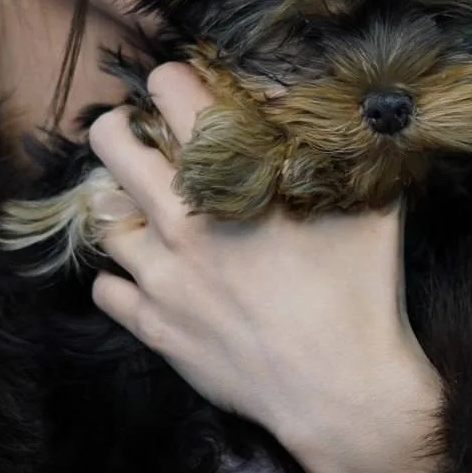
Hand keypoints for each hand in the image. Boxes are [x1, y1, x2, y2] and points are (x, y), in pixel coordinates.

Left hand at [89, 63, 442, 472]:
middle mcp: (181, 219)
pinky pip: (107, 288)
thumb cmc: (361, 290)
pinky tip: (150, 273)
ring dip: (122, 204)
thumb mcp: (368, 200)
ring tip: (150, 207)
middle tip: (146, 136)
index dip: (174, 79)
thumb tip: (325, 100)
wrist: (342, 393)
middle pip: (111, 143)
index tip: (184, 87)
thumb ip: (342, 144)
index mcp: (231, 178)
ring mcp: (161, 276)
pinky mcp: (154, 327)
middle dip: (123, 126)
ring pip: (103, 216)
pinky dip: (123, 276)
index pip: (172, 92)